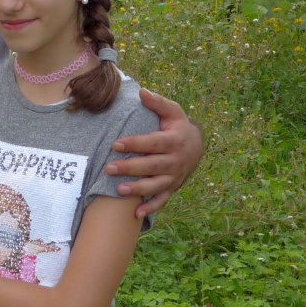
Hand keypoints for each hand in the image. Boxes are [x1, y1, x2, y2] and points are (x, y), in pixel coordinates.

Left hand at [105, 89, 203, 217]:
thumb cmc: (177, 126)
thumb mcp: (172, 111)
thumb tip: (142, 92)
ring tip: (118, 191)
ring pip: (155, 185)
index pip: (152, 143)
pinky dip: (150, 207)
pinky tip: (135, 214)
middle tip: (108, 168)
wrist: (196, 146)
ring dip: (138, 189)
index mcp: (174, 140)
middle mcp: (175, 160)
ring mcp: (174, 176)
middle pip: (151, 166)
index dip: (135, 144)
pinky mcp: (172, 188)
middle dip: (130, 168)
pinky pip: (162, 200)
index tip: (116, 144)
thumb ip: (157, 103)